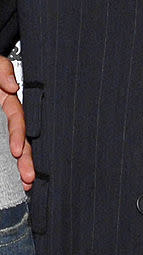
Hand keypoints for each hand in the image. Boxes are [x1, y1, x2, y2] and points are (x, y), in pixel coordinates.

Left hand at [0, 57, 33, 189]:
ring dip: (17, 166)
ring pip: (8, 149)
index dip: (18, 134)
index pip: (16, 118)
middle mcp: (2, 116)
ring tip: (23, 184)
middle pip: (18, 139)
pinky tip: (7, 177)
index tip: (17, 150)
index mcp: (6, 98)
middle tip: (28, 177)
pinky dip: (3, 164)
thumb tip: (14, 86)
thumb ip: (2, 71)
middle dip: (25, 159)